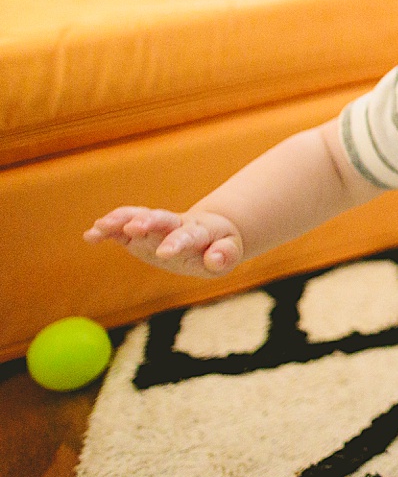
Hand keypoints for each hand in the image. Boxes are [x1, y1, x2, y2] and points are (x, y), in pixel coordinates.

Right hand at [84, 207, 242, 276]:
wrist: (208, 232)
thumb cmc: (219, 246)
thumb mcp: (229, 253)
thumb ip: (224, 256)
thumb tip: (214, 259)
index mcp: (200, 231)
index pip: (189, 235)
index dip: (177, 242)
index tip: (166, 252)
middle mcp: (174, 224)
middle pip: (161, 220)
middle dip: (147, 222)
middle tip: (133, 227)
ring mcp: (155, 227)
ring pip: (138, 218)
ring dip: (120, 220)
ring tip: (100, 226)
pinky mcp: (139, 233)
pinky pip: (122, 227)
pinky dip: (107, 229)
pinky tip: (90, 235)